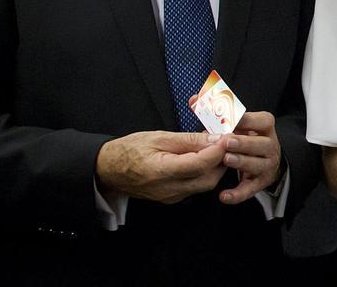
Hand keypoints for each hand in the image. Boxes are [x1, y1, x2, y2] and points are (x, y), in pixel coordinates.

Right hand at [95, 130, 226, 203]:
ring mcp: (171, 197)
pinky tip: (204, 159)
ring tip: (216, 148)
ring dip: (215, 168)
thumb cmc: (130, 149)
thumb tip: (215, 139)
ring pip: (204, 185)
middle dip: (222, 161)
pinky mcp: (172, 199)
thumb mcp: (159, 137)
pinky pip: (195, 188)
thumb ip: (189, 140)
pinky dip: (205, 174)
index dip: (218, 151)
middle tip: (226, 142)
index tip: (228, 137)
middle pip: (208, 179)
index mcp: (161, 172)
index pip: (199, 165)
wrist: (108, 169)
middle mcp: (168, 190)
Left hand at [218, 111, 281, 204]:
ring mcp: (266, 165)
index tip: (233, 118)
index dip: (248, 120)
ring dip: (242, 162)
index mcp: (264, 128)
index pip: (262, 121)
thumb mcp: (235, 124)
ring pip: (257, 164)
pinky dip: (238, 194)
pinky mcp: (260, 182)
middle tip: (227, 141)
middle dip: (244, 142)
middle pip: (261, 144)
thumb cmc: (243, 137)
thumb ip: (215, 112)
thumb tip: (194, 99)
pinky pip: (250, 189)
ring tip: (226, 160)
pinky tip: (224, 196)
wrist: (265, 158)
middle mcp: (269, 146)